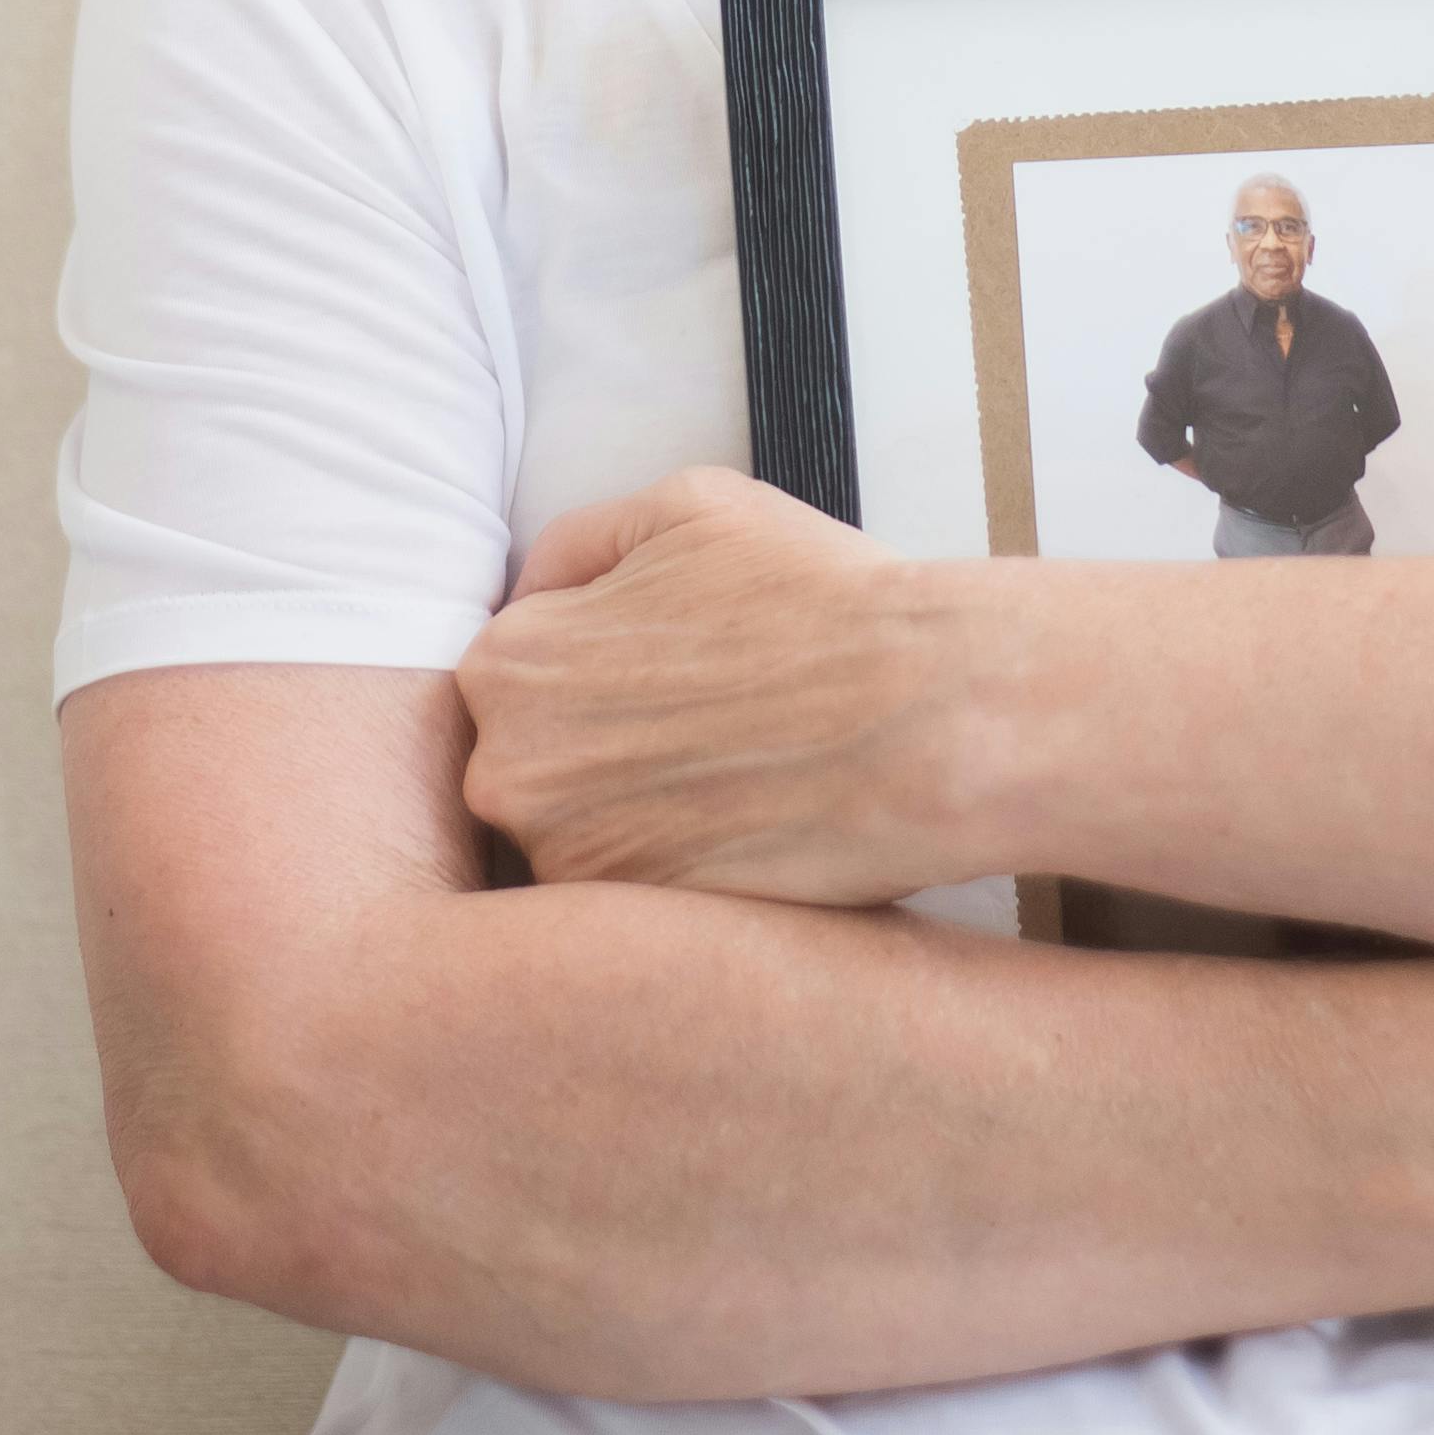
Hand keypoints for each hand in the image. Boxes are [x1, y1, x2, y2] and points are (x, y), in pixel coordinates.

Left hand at [456, 469, 973, 906]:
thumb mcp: (690, 507)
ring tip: (732, 776)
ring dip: (635, 812)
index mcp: (508, 664)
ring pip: (578, 835)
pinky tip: (744, 829)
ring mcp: (567, 863)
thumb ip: (584, 542)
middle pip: (532, 762)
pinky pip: (630, 898)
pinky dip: (675, 866)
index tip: (663, 673)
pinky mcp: (636, 927)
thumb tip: (536, 587)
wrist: (925, 719)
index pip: (515, 676)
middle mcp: (510, 772)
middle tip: (701, 726)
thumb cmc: (820, 603)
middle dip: (603, 746)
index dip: (597, 668)